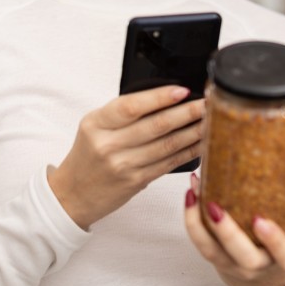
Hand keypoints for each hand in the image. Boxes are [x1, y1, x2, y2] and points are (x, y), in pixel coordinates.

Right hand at [48, 85, 204, 229]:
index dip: (159, 97)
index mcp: (96, 124)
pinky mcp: (136, 181)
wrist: (71, 194)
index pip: (131, 106)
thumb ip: (124, 113)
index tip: (183, 90)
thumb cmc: (87, 155)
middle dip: (188, 112)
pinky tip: (203, 142)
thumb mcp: (95, 127)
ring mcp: (123, 165)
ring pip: (168, 144)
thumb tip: (167, 97)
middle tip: (209, 102)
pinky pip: (169, 162)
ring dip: (195, 131)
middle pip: (156, 125)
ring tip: (212, 119)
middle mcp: (108, 144)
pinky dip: (189, 151)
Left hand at [184, 173, 284, 285]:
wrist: (267, 284)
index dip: (273, 239)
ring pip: (212, 251)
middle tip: (215, 207)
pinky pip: (201, 245)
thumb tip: (278, 172)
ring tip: (192, 194)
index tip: (261, 221)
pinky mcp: (216, 262)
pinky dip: (192, 220)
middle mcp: (258, 268)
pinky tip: (191, 197)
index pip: (282, 253)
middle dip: (226, 232)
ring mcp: (234, 267)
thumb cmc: (280, 252)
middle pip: (242, 256)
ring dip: (198, 222)